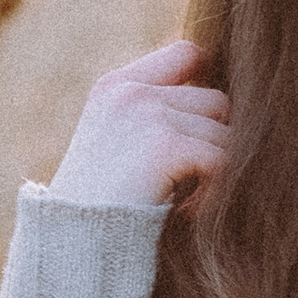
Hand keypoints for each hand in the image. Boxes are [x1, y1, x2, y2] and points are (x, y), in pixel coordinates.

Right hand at [49, 40, 230, 208]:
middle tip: (195, 180)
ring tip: (186, 201)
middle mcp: (132, 92)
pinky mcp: (166, 146)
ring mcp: (149, 115)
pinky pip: (223, 161)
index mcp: (115, 86)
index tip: (204, 127)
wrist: (72, 243)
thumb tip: (221, 105)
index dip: (208, 84)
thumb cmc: (96, 206)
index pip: (187, 54)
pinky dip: (216, 193)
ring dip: (216, 172)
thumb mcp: (114, 144)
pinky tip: (189, 212)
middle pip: (216, 101)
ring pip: (226, 135)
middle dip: (214, 141)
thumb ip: (153, 115)